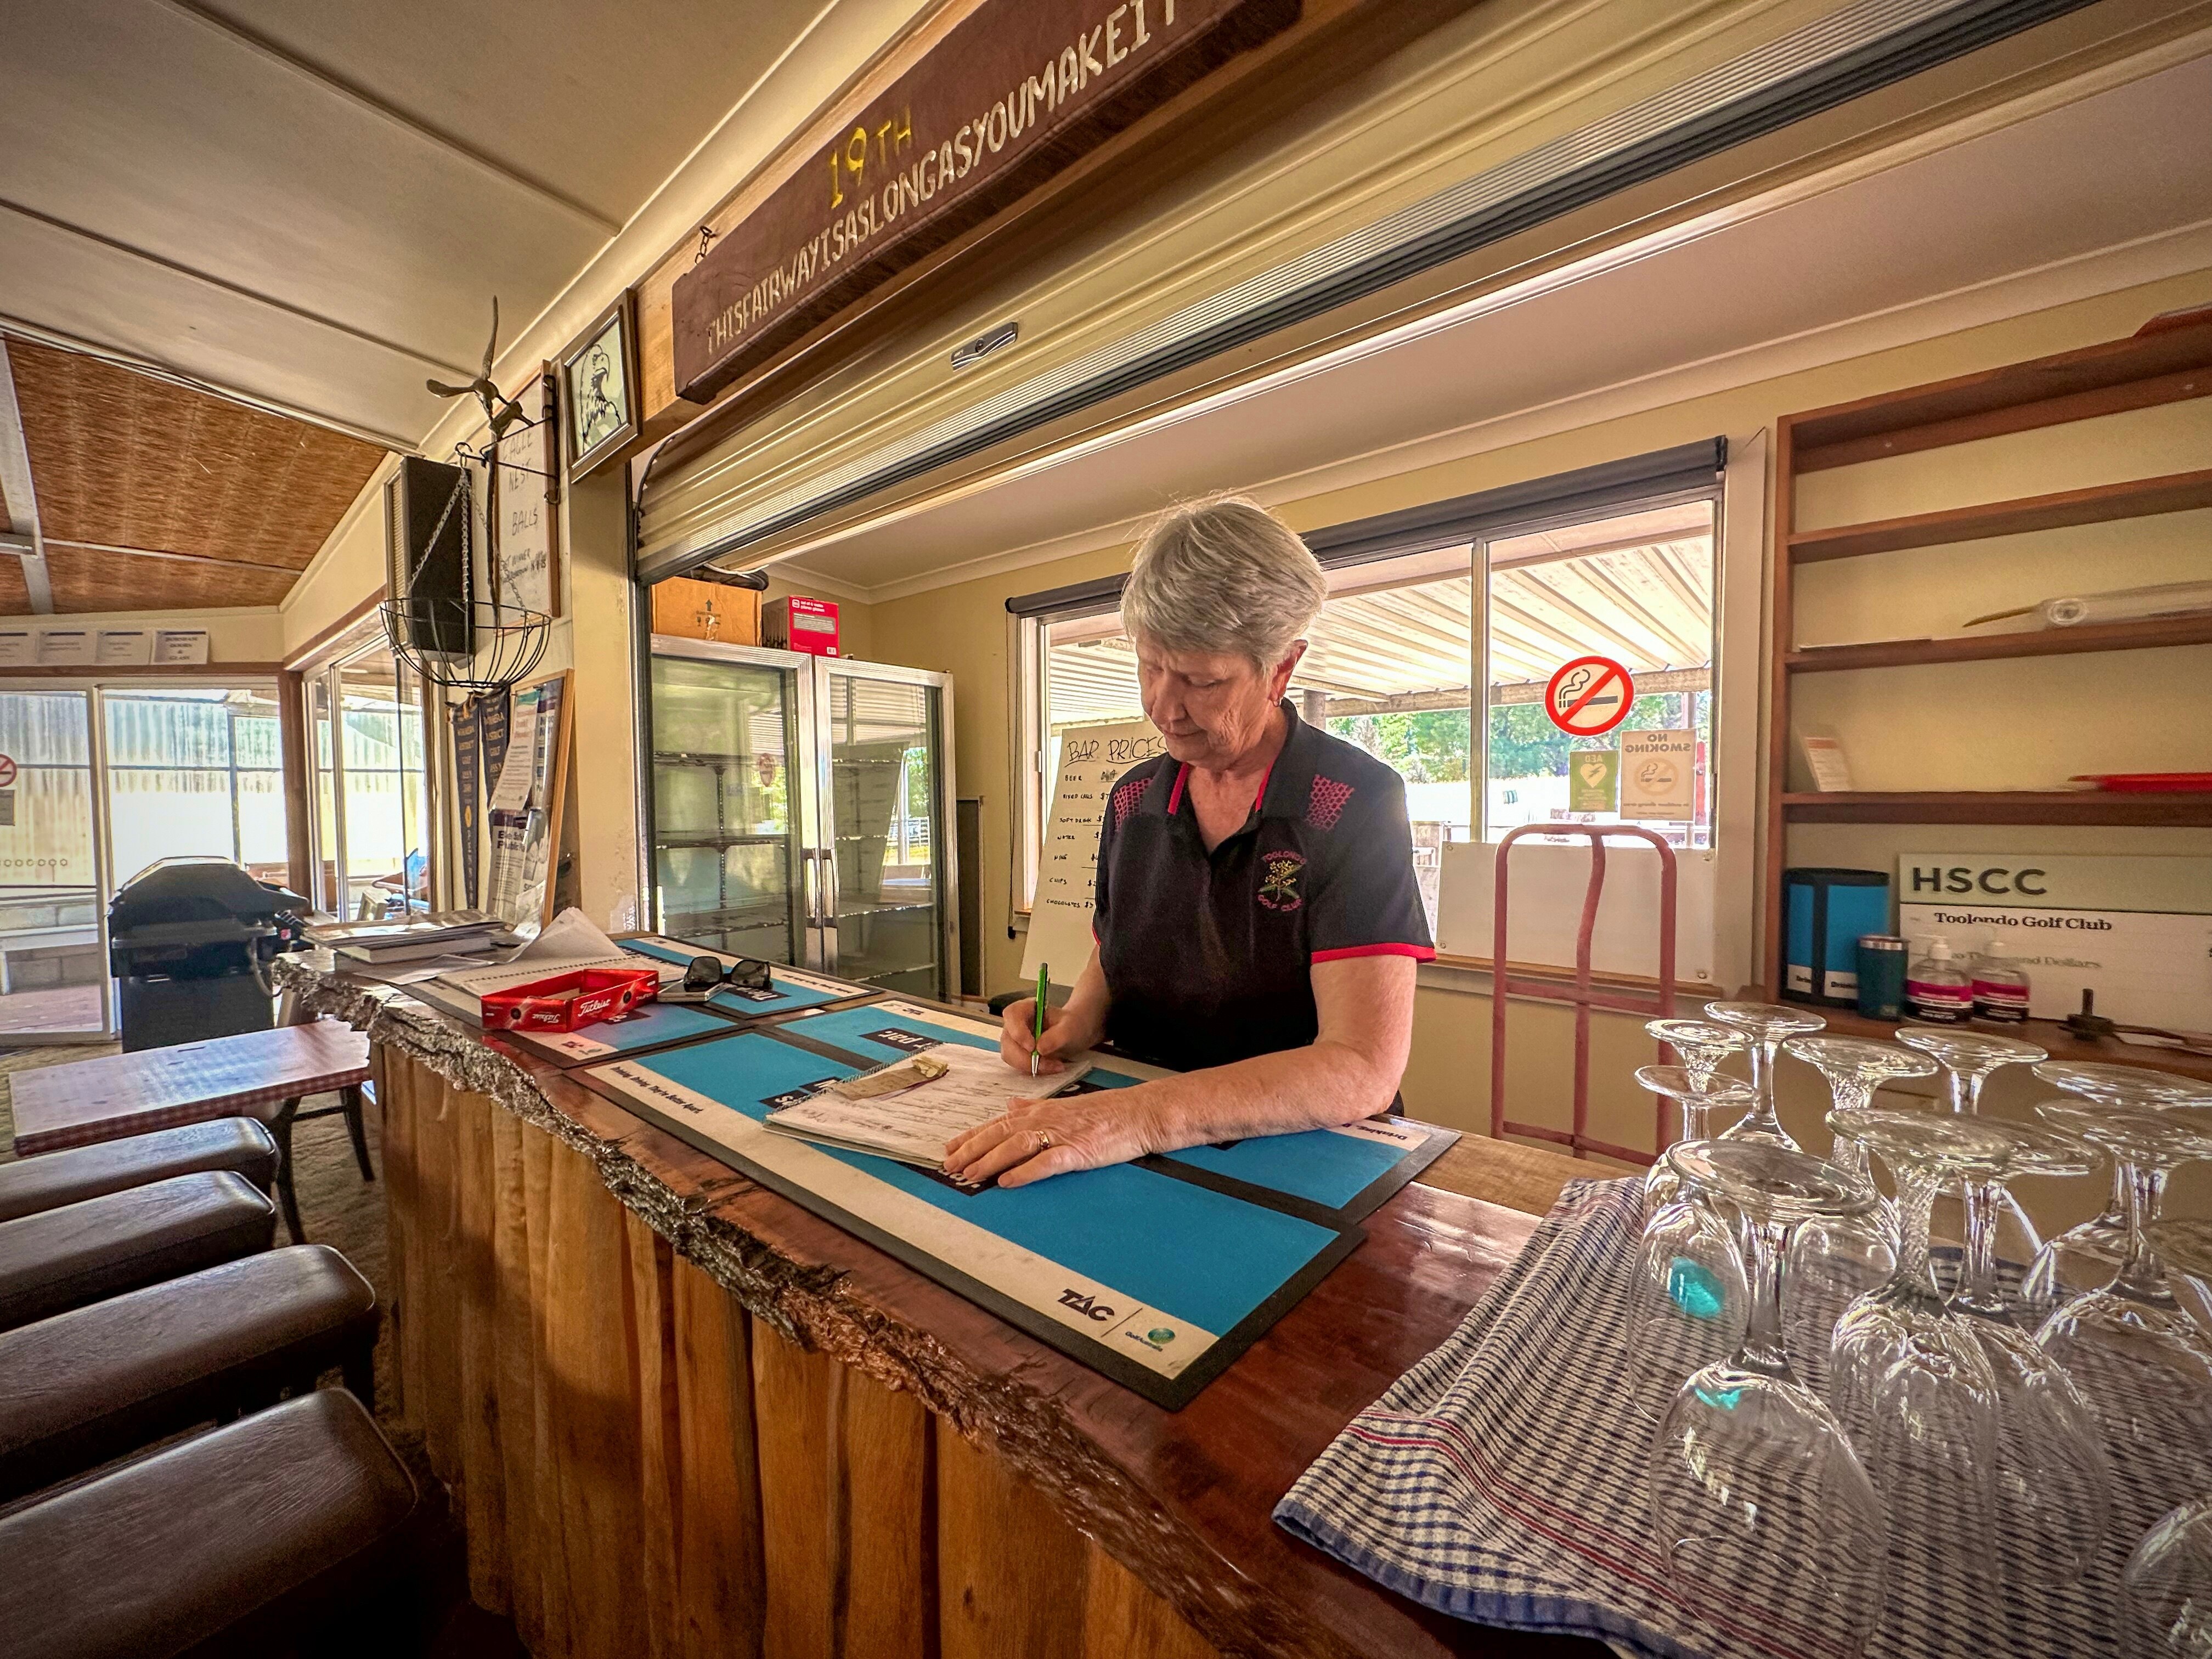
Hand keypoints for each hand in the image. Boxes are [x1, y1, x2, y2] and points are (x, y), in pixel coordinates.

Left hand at [943, 1089, 1159, 1188]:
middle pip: (1000, 1134)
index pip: (997, 1123)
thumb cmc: (1105, 1111)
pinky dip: (1026, 1172)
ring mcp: (1061, 1134)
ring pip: (1016, 1146)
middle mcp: (1045, 1119)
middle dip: (971, 1151)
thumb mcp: (1065, 1105)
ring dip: (990, 1161)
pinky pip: (1047, 1162)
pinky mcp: (1078, 1151)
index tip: (948, 1149)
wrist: (1139, 1113)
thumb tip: (1011, 1105)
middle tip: (949, 1167)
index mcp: (1040, 1110)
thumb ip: (1035, 1106)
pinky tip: (1009, 1182)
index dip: (970, 1137)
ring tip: (970, 1176)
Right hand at [998, 996, 1102, 1074]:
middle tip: (1049, 1064)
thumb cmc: (1071, 1025)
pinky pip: (1017, 1065)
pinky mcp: (1017, 1054)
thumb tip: (1039, 1049)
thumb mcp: (1070, 1028)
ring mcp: (1014, 1039)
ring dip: (1030, 1066)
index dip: (1018, 1032)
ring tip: (1055, 1066)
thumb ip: (1056, 1036)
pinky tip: (1050, 1068)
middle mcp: (1015, 1023)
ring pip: (1010, 1056)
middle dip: (1025, 1057)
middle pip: (1008, 1040)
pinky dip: (1033, 1070)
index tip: (1032, 1047)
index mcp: (1026, 1008)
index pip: (1012, 1015)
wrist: (1074, 1035)